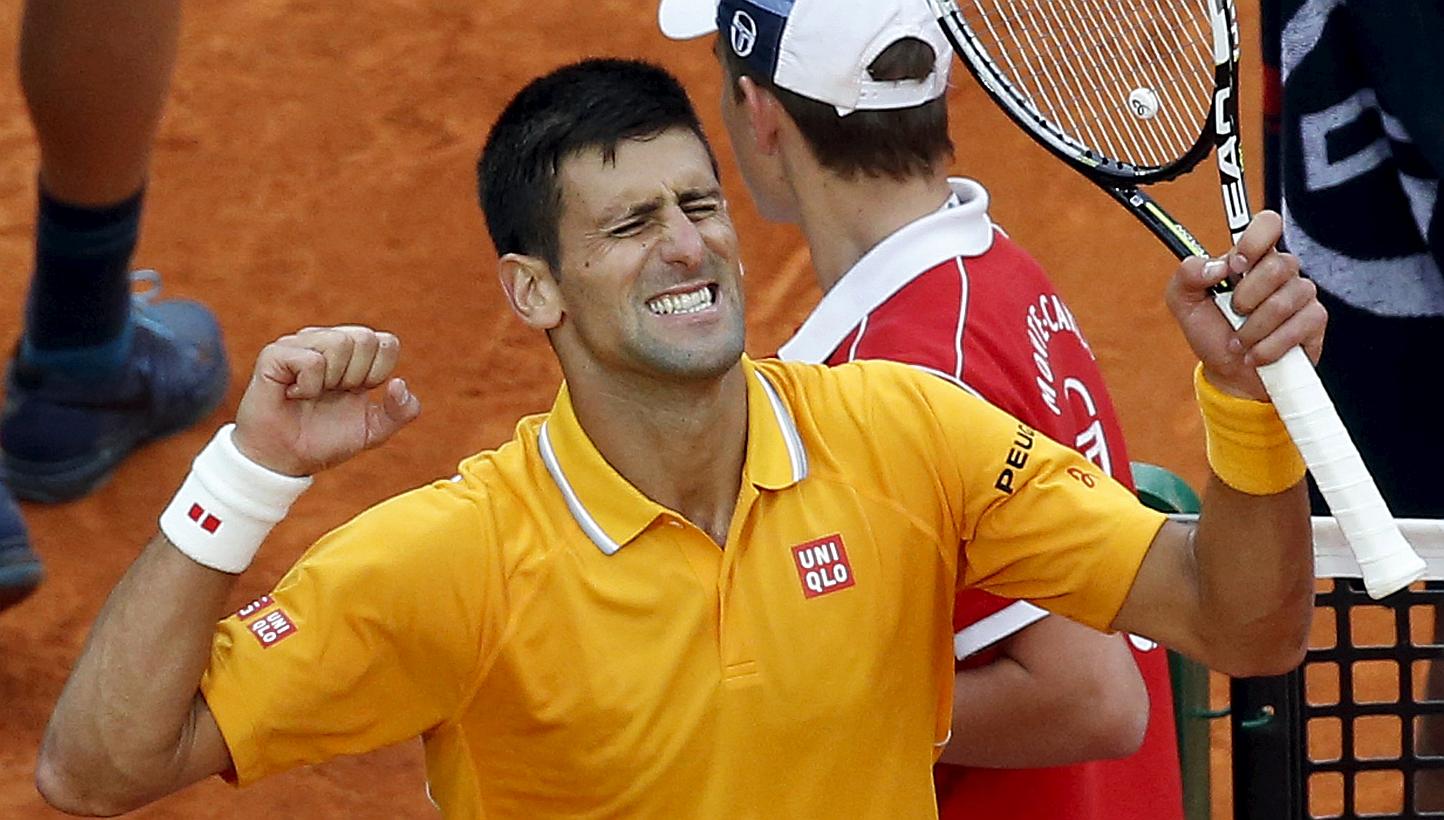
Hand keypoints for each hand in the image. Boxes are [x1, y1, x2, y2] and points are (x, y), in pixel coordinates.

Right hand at [232, 326, 421, 475]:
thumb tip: (399, 383)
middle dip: (356, 377)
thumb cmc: (325, 441)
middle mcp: (327, 341)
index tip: (357, 393)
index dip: (378, 373)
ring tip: (311, 394)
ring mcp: (300, 344)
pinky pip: (311, 360)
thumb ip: (401, 412)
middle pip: (365, 338)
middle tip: (332, 394)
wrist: (286, 460)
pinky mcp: (275, 354)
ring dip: (331, 380)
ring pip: (339, 343)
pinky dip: (308, 386)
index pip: (386, 342)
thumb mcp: (374, 430)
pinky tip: (294, 394)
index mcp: (354, 354)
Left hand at [1165, 211, 1326, 400]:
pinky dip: (1269, 346)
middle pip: (1276, 266)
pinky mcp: (1314, 320)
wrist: (1230, 374)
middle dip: (1246, 298)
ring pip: (1284, 301)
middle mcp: (1279, 271)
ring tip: (1241, 340)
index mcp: (1249, 259)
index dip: (1254, 240)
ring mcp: (1301, 294)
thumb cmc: (1212, 333)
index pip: (1267, 224)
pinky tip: (1257, 353)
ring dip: (1253, 329)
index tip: (1235, 265)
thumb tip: (1215, 265)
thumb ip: (1187, 275)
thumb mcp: (1183, 302)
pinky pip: (1297, 326)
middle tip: (1234, 313)